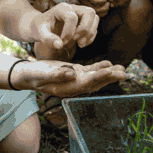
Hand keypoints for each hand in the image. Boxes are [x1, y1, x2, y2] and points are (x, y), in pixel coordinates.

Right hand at [11, 60, 130, 96]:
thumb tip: (72, 74)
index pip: (86, 83)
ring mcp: (76, 79)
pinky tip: (110, 64)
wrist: (28, 74)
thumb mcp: (42, 74)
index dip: (99, 77)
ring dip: (109, 74)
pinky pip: (90, 71)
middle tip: (124, 73)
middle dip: (110, 78)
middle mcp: (75, 86)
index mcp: (68, 88)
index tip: (110, 71)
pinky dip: (100, 68)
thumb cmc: (33, 74)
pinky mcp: (76, 73)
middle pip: (95, 82)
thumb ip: (56, 74)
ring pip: (95, 77)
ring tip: (123, 70)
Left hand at [30, 3, 98, 49]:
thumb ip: (47, 39)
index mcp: (61, 8)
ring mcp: (79, 13)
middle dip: (85, 29)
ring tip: (80, 43)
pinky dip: (91, 36)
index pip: (72, 17)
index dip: (69, 32)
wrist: (41, 26)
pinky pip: (94, 26)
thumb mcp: (39, 33)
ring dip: (90, 33)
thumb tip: (59, 45)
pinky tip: (81, 43)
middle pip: (89, 12)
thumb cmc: (40, 27)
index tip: (62, 42)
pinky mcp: (83, 20)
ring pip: (95, 17)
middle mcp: (72, 8)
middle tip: (76, 40)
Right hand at [78, 0, 110, 16]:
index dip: (103, 0)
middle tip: (109, 2)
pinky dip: (102, 13)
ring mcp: (86, 7)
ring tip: (107, 4)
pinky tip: (104, 7)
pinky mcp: (88, 10)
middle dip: (105, 6)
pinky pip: (96, 15)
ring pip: (97, 13)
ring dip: (104, 10)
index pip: (96, 2)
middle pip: (96, 10)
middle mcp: (85, 3)